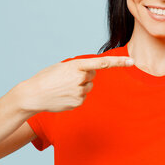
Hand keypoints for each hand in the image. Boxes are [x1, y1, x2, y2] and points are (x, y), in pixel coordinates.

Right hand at [19, 56, 133, 112]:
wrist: (32, 95)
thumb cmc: (46, 78)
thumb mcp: (62, 67)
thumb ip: (79, 68)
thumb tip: (92, 75)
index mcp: (76, 66)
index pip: (102, 63)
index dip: (118, 62)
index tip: (131, 61)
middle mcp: (80, 78)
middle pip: (92, 75)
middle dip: (83, 76)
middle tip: (67, 79)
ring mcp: (79, 91)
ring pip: (88, 87)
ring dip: (79, 86)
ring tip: (63, 88)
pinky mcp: (78, 102)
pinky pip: (83, 97)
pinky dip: (75, 96)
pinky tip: (63, 96)